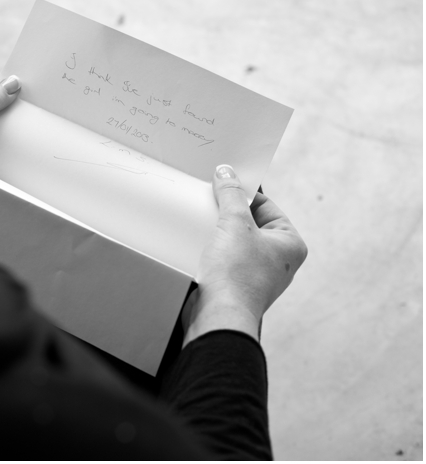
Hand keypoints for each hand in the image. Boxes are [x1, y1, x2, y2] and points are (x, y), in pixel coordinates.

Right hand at [182, 165, 307, 345]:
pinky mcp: (235, 284)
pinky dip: (211, 249)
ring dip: (217, 232)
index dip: (244, 193)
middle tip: (210, 199)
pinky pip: (223, 257)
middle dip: (228, 212)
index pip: (267, 206)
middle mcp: (278, 260)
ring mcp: (257, 273)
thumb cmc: (237, 275)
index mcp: (291, 244)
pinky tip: (197, 244)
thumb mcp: (235, 223)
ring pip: (234, 240)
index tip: (224, 182)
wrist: (218, 316)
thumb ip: (231, 194)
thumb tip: (227, 173)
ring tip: (202, 222)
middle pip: (249, 222)